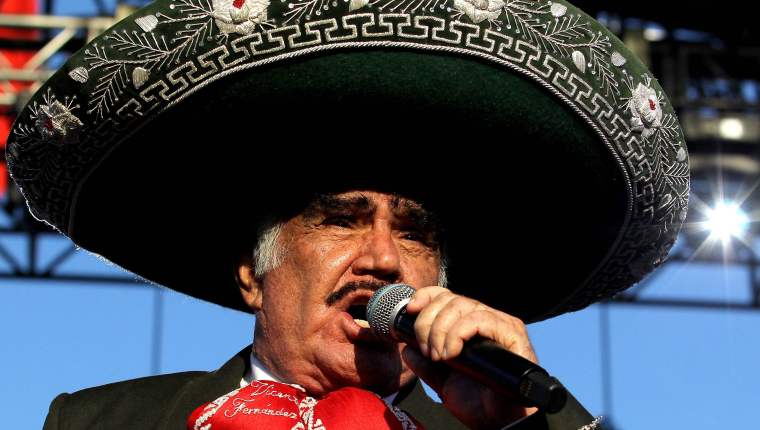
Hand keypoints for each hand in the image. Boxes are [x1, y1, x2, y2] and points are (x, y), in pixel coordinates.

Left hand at [401, 286, 538, 428]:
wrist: (499, 422)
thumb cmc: (478, 402)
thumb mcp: (442, 381)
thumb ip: (425, 365)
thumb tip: (406, 350)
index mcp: (469, 325)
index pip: (446, 295)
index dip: (426, 296)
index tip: (410, 309)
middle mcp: (486, 318)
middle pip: (450, 299)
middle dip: (428, 322)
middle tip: (426, 351)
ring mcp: (500, 324)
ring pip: (463, 306)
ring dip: (441, 330)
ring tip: (439, 357)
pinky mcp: (512, 333)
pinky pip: (480, 319)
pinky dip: (458, 333)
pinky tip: (452, 354)